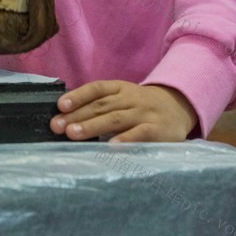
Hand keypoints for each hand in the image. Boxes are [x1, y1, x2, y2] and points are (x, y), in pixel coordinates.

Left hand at [50, 81, 198, 142]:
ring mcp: (144, 113)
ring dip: (93, 126)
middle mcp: (131, 98)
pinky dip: (125, 139)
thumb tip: (66, 118)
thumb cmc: (141, 107)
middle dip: (77, 116)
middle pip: (101, 106)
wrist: (179, 108)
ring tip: (73, 134)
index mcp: (120, 89)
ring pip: (115, 118)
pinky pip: (140, 133)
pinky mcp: (157, 130)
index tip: (60, 106)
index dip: (78, 96)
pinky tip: (110, 147)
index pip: (97, 89)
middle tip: (57, 126)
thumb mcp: (123, 99)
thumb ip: (100, 106)